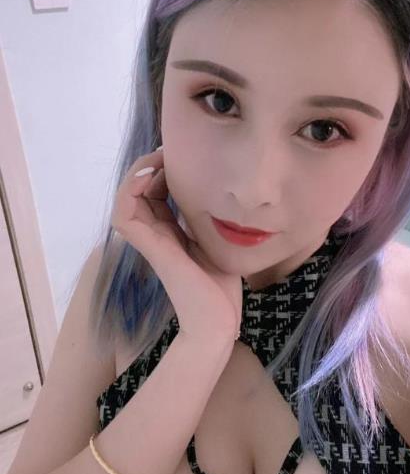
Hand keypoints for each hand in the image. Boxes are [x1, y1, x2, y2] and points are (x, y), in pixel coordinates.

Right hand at [110, 146, 241, 342]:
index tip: (181, 156)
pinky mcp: (152, 248)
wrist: (218, 321)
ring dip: (137, 173)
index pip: (155, 193)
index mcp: (170, 233)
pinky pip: (124, 215)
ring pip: (126, 198)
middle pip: (138, 191)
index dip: (163, 171)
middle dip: (150, 166)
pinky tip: (150, 175)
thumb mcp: (217, 244)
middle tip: (169, 152)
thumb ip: (209, 222)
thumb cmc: (221, 288)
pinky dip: (129, 191)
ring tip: (158, 159)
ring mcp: (151, 241)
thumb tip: (217, 195)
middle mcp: (157, 235)